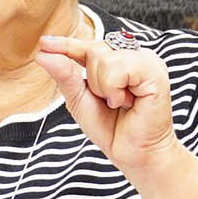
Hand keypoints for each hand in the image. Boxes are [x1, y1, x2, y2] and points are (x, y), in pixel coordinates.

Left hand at [36, 34, 177, 175]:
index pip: (88, 45)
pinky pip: (119, 68)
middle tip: (110, 101)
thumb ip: (64, 74)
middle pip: (94, 48)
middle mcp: (134, 55)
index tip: (44, 44)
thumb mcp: (79, 100)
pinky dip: (114, 89)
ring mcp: (146, 61)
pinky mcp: (154, 71)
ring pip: (104, 58)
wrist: (134, 154)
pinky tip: (128, 102)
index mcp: (119, 59)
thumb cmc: (112, 129)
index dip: (66, 45)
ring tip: (120, 102)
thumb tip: (43, 53)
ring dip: (104, 87)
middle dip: (92, 80)